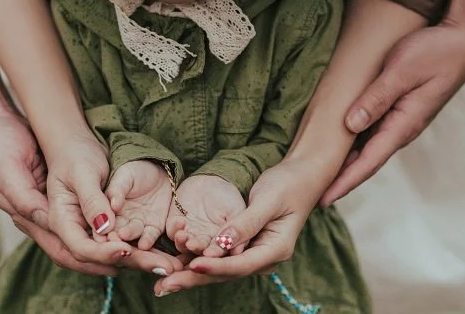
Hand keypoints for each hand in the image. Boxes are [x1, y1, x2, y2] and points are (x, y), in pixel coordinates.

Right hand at [0, 113, 117, 274]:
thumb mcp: (7, 165)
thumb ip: (24, 197)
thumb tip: (47, 221)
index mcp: (24, 212)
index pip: (62, 245)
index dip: (91, 253)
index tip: (118, 254)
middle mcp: (34, 218)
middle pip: (71, 251)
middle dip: (99, 260)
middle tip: (129, 260)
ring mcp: (43, 211)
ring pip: (75, 242)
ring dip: (100, 250)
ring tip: (127, 253)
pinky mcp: (52, 201)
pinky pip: (76, 224)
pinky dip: (96, 232)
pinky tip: (115, 231)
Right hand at [46, 140, 180, 273]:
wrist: (77, 148)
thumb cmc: (76, 156)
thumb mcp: (83, 175)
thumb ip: (93, 201)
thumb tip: (104, 228)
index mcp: (62, 222)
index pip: (81, 248)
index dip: (104, 252)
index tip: (127, 249)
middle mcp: (77, 233)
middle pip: (102, 259)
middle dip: (133, 263)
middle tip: (162, 269)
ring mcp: (92, 233)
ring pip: (115, 256)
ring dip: (142, 262)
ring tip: (169, 267)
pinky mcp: (108, 229)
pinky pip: (124, 244)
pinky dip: (143, 250)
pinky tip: (163, 256)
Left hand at [154, 160, 316, 294]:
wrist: (301, 178)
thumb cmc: (288, 185)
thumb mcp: (268, 200)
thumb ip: (246, 222)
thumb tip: (222, 243)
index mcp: (275, 249)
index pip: (240, 265)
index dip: (214, 266)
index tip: (190, 265)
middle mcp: (264, 258)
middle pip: (226, 274)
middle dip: (194, 279)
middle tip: (163, 286)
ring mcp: (255, 254)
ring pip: (220, 269)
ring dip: (192, 275)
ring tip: (163, 283)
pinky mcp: (245, 247)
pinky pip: (220, 258)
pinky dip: (198, 262)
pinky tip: (177, 266)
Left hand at [166, 175, 245, 255]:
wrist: (211, 180)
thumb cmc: (229, 196)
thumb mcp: (237, 211)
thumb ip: (240, 229)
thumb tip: (238, 252)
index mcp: (222, 244)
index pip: (219, 255)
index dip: (215, 256)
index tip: (210, 253)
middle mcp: (205, 244)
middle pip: (199, 254)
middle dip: (196, 249)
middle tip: (192, 245)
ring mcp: (190, 236)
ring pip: (183, 247)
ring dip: (182, 243)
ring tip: (182, 235)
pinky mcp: (175, 226)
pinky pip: (172, 232)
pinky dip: (174, 229)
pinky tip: (180, 220)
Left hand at [320, 21, 464, 205]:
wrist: (461, 43)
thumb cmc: (434, 53)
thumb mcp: (401, 71)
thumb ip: (376, 98)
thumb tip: (350, 125)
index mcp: (402, 125)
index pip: (368, 162)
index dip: (344, 181)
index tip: (324, 198)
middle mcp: (401, 129)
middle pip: (365, 162)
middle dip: (340, 180)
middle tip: (312, 195)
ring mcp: (400, 122)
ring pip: (367, 150)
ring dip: (345, 165)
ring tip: (320, 177)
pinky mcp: (398, 111)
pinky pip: (371, 135)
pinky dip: (353, 146)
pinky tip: (337, 147)